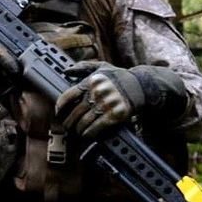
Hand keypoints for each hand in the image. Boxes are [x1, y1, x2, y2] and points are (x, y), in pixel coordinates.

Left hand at [53, 63, 185, 138]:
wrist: (142, 86)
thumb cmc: (120, 77)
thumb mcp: (102, 67)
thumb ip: (84, 67)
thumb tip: (66, 70)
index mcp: (91, 81)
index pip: (69, 96)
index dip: (60, 106)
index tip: (58, 112)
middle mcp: (98, 92)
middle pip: (75, 111)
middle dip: (69, 121)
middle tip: (66, 126)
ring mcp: (106, 104)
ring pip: (84, 121)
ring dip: (78, 128)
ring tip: (76, 130)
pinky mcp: (115, 114)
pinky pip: (97, 127)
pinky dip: (89, 132)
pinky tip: (86, 134)